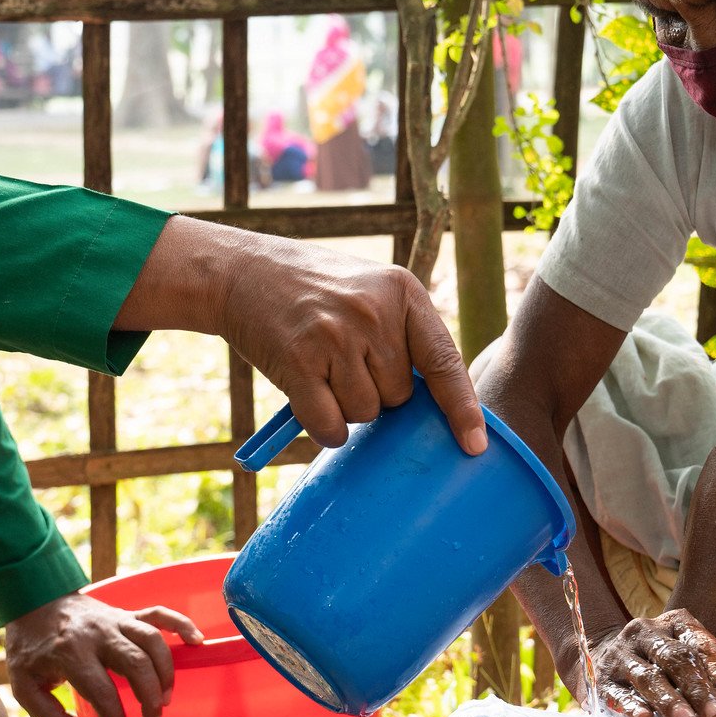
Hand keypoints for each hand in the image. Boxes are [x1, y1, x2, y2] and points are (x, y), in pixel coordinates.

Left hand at [4, 593, 203, 716]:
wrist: (32, 599)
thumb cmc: (30, 648)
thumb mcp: (24, 687)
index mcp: (71, 654)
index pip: (103, 693)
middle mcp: (97, 634)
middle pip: (136, 665)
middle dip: (150, 699)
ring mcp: (114, 620)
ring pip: (152, 641)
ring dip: (165, 672)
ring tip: (165, 699)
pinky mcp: (125, 612)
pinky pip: (159, 613)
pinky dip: (181, 624)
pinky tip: (197, 641)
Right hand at [115, 217, 487, 454]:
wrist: (241, 271)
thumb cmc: (312, 290)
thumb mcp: (369, 290)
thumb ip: (402, 334)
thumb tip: (431, 406)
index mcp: (402, 291)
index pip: (444, 361)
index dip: (461, 408)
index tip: (474, 445)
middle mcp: (373, 312)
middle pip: (400, 397)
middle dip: (376, 393)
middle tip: (343, 361)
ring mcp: (336, 336)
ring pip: (366, 413)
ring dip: (345, 407)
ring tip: (321, 368)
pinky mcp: (300, 362)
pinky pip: (330, 425)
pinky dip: (323, 428)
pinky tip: (308, 399)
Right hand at [576, 610, 715, 716]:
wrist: (600, 655)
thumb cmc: (658, 663)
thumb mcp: (683, 655)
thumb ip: (706, 670)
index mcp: (672, 624)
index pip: (698, 643)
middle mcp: (644, 633)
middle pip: (675, 659)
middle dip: (698, 690)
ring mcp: (620, 655)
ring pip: (647, 676)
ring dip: (669, 701)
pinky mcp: (599, 679)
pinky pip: (616, 692)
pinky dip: (630, 705)